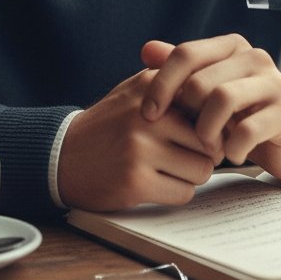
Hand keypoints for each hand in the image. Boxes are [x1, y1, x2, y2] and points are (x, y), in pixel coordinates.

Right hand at [57, 69, 222, 211]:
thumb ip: (171, 86)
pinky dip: (176, 192)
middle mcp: (147, 115)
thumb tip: (219, 100)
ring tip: (168, 170)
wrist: (62, 155)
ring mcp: (140, 149)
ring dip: (190, 175)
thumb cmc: (108, 125)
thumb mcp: (134, 91)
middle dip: (204, 154)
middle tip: (186, 157)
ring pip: (201, 170)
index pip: (207, 106)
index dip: (210, 124)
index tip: (202, 133)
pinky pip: (183, 193)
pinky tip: (156, 184)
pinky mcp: (136, 182)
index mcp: (150, 87)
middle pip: (210, 142)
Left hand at [140, 34, 280, 181]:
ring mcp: (273, 83)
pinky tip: (231, 155)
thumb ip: (179, 70)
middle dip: (186, 114)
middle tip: (186, 136)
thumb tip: (147, 49)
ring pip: (222, 99)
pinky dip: (233, 147)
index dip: (161, 84)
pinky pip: (248, 129)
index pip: (186, 54)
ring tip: (207, 148)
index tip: (147, 114)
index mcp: (231, 46)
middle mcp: (254, 57)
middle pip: (200, 80)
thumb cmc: (239, 113)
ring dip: (206, 131)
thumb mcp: (208, 91)